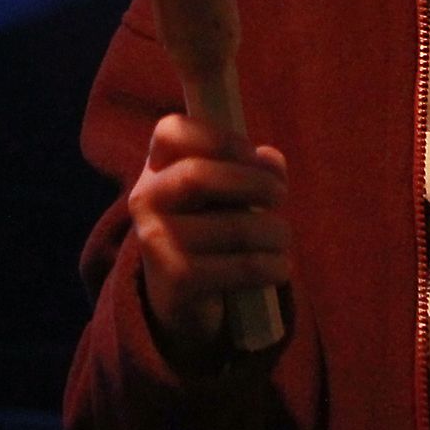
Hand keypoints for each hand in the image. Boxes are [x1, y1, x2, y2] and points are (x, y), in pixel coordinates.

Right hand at [127, 115, 290, 360]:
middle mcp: (148, 199)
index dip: (219, 137)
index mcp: (158, 167)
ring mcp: (157, 241)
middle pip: (198, 177)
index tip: (252, 153)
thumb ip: (250, 167)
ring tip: (281, 237)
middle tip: (279, 195)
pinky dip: (273, 266)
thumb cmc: (210, 229)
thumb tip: (271, 160)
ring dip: (274, 232)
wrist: (181, 296)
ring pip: (233, 228)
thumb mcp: (224, 191)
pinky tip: (279, 267)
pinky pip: (243, 267)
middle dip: (254, 183)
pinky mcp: (178, 281)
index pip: (170, 132)